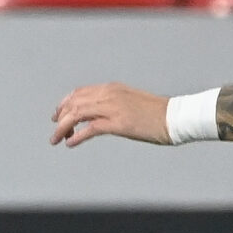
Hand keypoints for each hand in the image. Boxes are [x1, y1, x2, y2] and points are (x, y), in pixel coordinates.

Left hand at [51, 83, 173, 147]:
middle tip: (55, 131)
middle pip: (73, 103)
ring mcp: (113, 108)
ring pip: (76, 114)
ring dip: (63, 128)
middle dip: (60, 117)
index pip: (79, 93)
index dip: (64, 104)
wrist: (177, 117)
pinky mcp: (119, 123)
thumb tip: (99, 116)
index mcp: (112, 88)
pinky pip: (90, 129)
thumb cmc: (158, 113)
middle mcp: (109, 94)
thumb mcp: (131, 102)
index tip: (57, 115)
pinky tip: (71, 144)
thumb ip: (113, 105)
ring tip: (57, 139)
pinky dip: (77, 137)